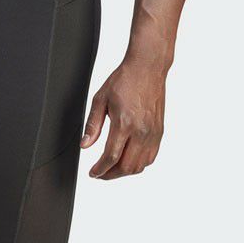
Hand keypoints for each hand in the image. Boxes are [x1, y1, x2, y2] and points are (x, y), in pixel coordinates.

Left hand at [81, 57, 166, 179]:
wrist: (147, 68)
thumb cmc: (125, 80)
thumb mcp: (100, 100)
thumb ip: (92, 125)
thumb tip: (85, 145)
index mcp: (124, 123)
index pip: (111, 157)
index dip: (100, 170)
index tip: (93, 173)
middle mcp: (141, 131)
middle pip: (126, 167)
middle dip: (110, 175)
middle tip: (100, 173)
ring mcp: (152, 133)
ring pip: (139, 166)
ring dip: (124, 172)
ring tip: (112, 168)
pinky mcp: (159, 132)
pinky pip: (150, 158)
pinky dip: (138, 164)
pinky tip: (127, 160)